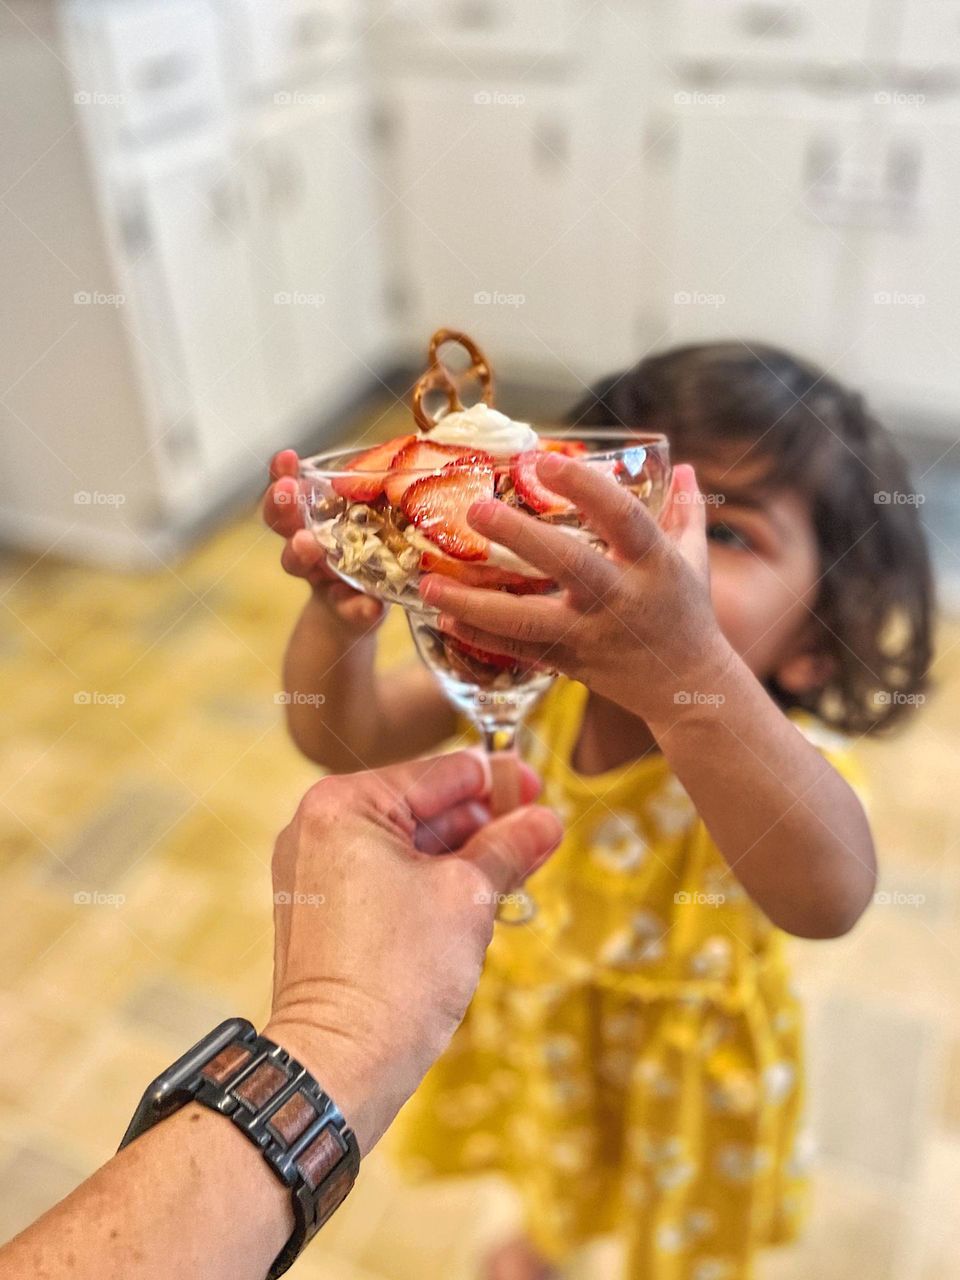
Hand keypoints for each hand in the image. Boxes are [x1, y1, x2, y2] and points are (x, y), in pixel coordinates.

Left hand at [263, 750, 562, 1152]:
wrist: (340, 1065)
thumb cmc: (397, 977)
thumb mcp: (470, 896)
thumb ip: (509, 847)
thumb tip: (544, 821)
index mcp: (344, 804)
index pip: (439, 772)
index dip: (496, 780)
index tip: (535, 790)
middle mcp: (317, 827)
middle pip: (421, 806)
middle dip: (482, 824)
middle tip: (536, 838)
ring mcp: (313, 870)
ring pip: (407, 844)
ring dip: (462, 856)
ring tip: (514, 873)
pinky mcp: (320, 909)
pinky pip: (385, 875)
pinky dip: (429, 882)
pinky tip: (474, 899)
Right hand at [264, 449, 383, 629]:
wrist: (364, 609)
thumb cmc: (370, 551)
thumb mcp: (376, 520)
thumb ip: (378, 498)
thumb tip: (397, 468)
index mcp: (314, 517)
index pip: (291, 490)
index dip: (283, 474)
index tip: (286, 456)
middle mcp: (309, 545)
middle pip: (284, 523)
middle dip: (282, 505)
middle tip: (287, 491)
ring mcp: (322, 578)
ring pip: (298, 563)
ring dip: (300, 552)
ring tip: (305, 543)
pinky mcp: (346, 610)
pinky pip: (350, 609)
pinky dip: (359, 608)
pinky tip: (370, 605)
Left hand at [418, 456, 731, 727]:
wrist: (688, 690)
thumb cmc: (687, 616)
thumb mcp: (694, 562)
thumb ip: (686, 513)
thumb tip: (688, 467)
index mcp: (654, 564)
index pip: (623, 516)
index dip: (583, 486)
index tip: (544, 460)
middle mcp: (621, 598)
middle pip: (569, 564)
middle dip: (520, 537)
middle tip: (476, 509)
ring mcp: (592, 635)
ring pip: (529, 620)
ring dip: (475, 604)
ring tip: (429, 583)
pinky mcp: (571, 663)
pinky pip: (519, 651)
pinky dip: (481, 637)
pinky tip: (444, 620)